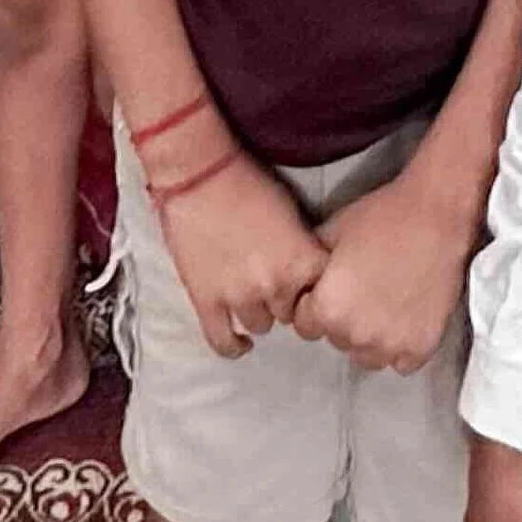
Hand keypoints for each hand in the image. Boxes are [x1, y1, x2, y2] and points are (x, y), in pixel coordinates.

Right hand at [156, 154, 329, 357]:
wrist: (200, 175)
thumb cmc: (250, 183)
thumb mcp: (293, 214)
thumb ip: (302, 251)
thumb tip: (306, 274)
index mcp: (302, 262)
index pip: (321, 295)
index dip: (312, 289)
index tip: (304, 283)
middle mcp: (277, 286)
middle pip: (292, 313)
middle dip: (284, 298)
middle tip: (272, 281)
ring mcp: (241, 298)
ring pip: (262, 326)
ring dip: (259, 311)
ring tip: (251, 295)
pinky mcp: (208, 303)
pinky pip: (224, 342)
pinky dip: (234, 346)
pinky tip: (241, 342)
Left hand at [290, 161, 472, 372]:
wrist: (436, 215)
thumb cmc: (380, 218)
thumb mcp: (331, 232)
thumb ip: (308, 266)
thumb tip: (297, 283)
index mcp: (328, 309)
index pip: (306, 325)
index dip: (315, 304)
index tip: (331, 288)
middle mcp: (356, 336)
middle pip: (337, 340)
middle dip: (342, 320)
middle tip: (361, 291)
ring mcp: (391, 346)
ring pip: (368, 356)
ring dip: (370, 338)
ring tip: (383, 305)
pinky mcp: (421, 349)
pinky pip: (401, 362)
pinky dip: (401, 346)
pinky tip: (405, 317)